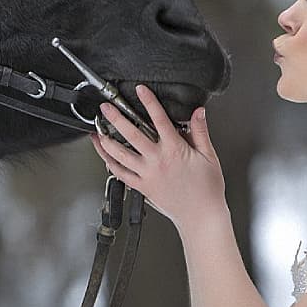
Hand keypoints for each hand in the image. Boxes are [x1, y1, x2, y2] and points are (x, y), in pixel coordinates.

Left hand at [89, 85, 227, 231]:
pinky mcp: (142, 187)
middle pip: (132, 134)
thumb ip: (200, 132)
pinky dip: (110, 164)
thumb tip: (198, 112)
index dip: (149, 101)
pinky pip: (121, 174)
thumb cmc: (207, 189)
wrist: (201, 217)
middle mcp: (157, 161)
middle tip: (106, 108)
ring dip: (106, 141)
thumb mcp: (209, 156)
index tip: (140, 90)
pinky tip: (104, 156)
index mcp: (174, 150)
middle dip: (116, 118)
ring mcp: (147, 174)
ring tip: (97, 130)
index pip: (159, 119)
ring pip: (120, 155)